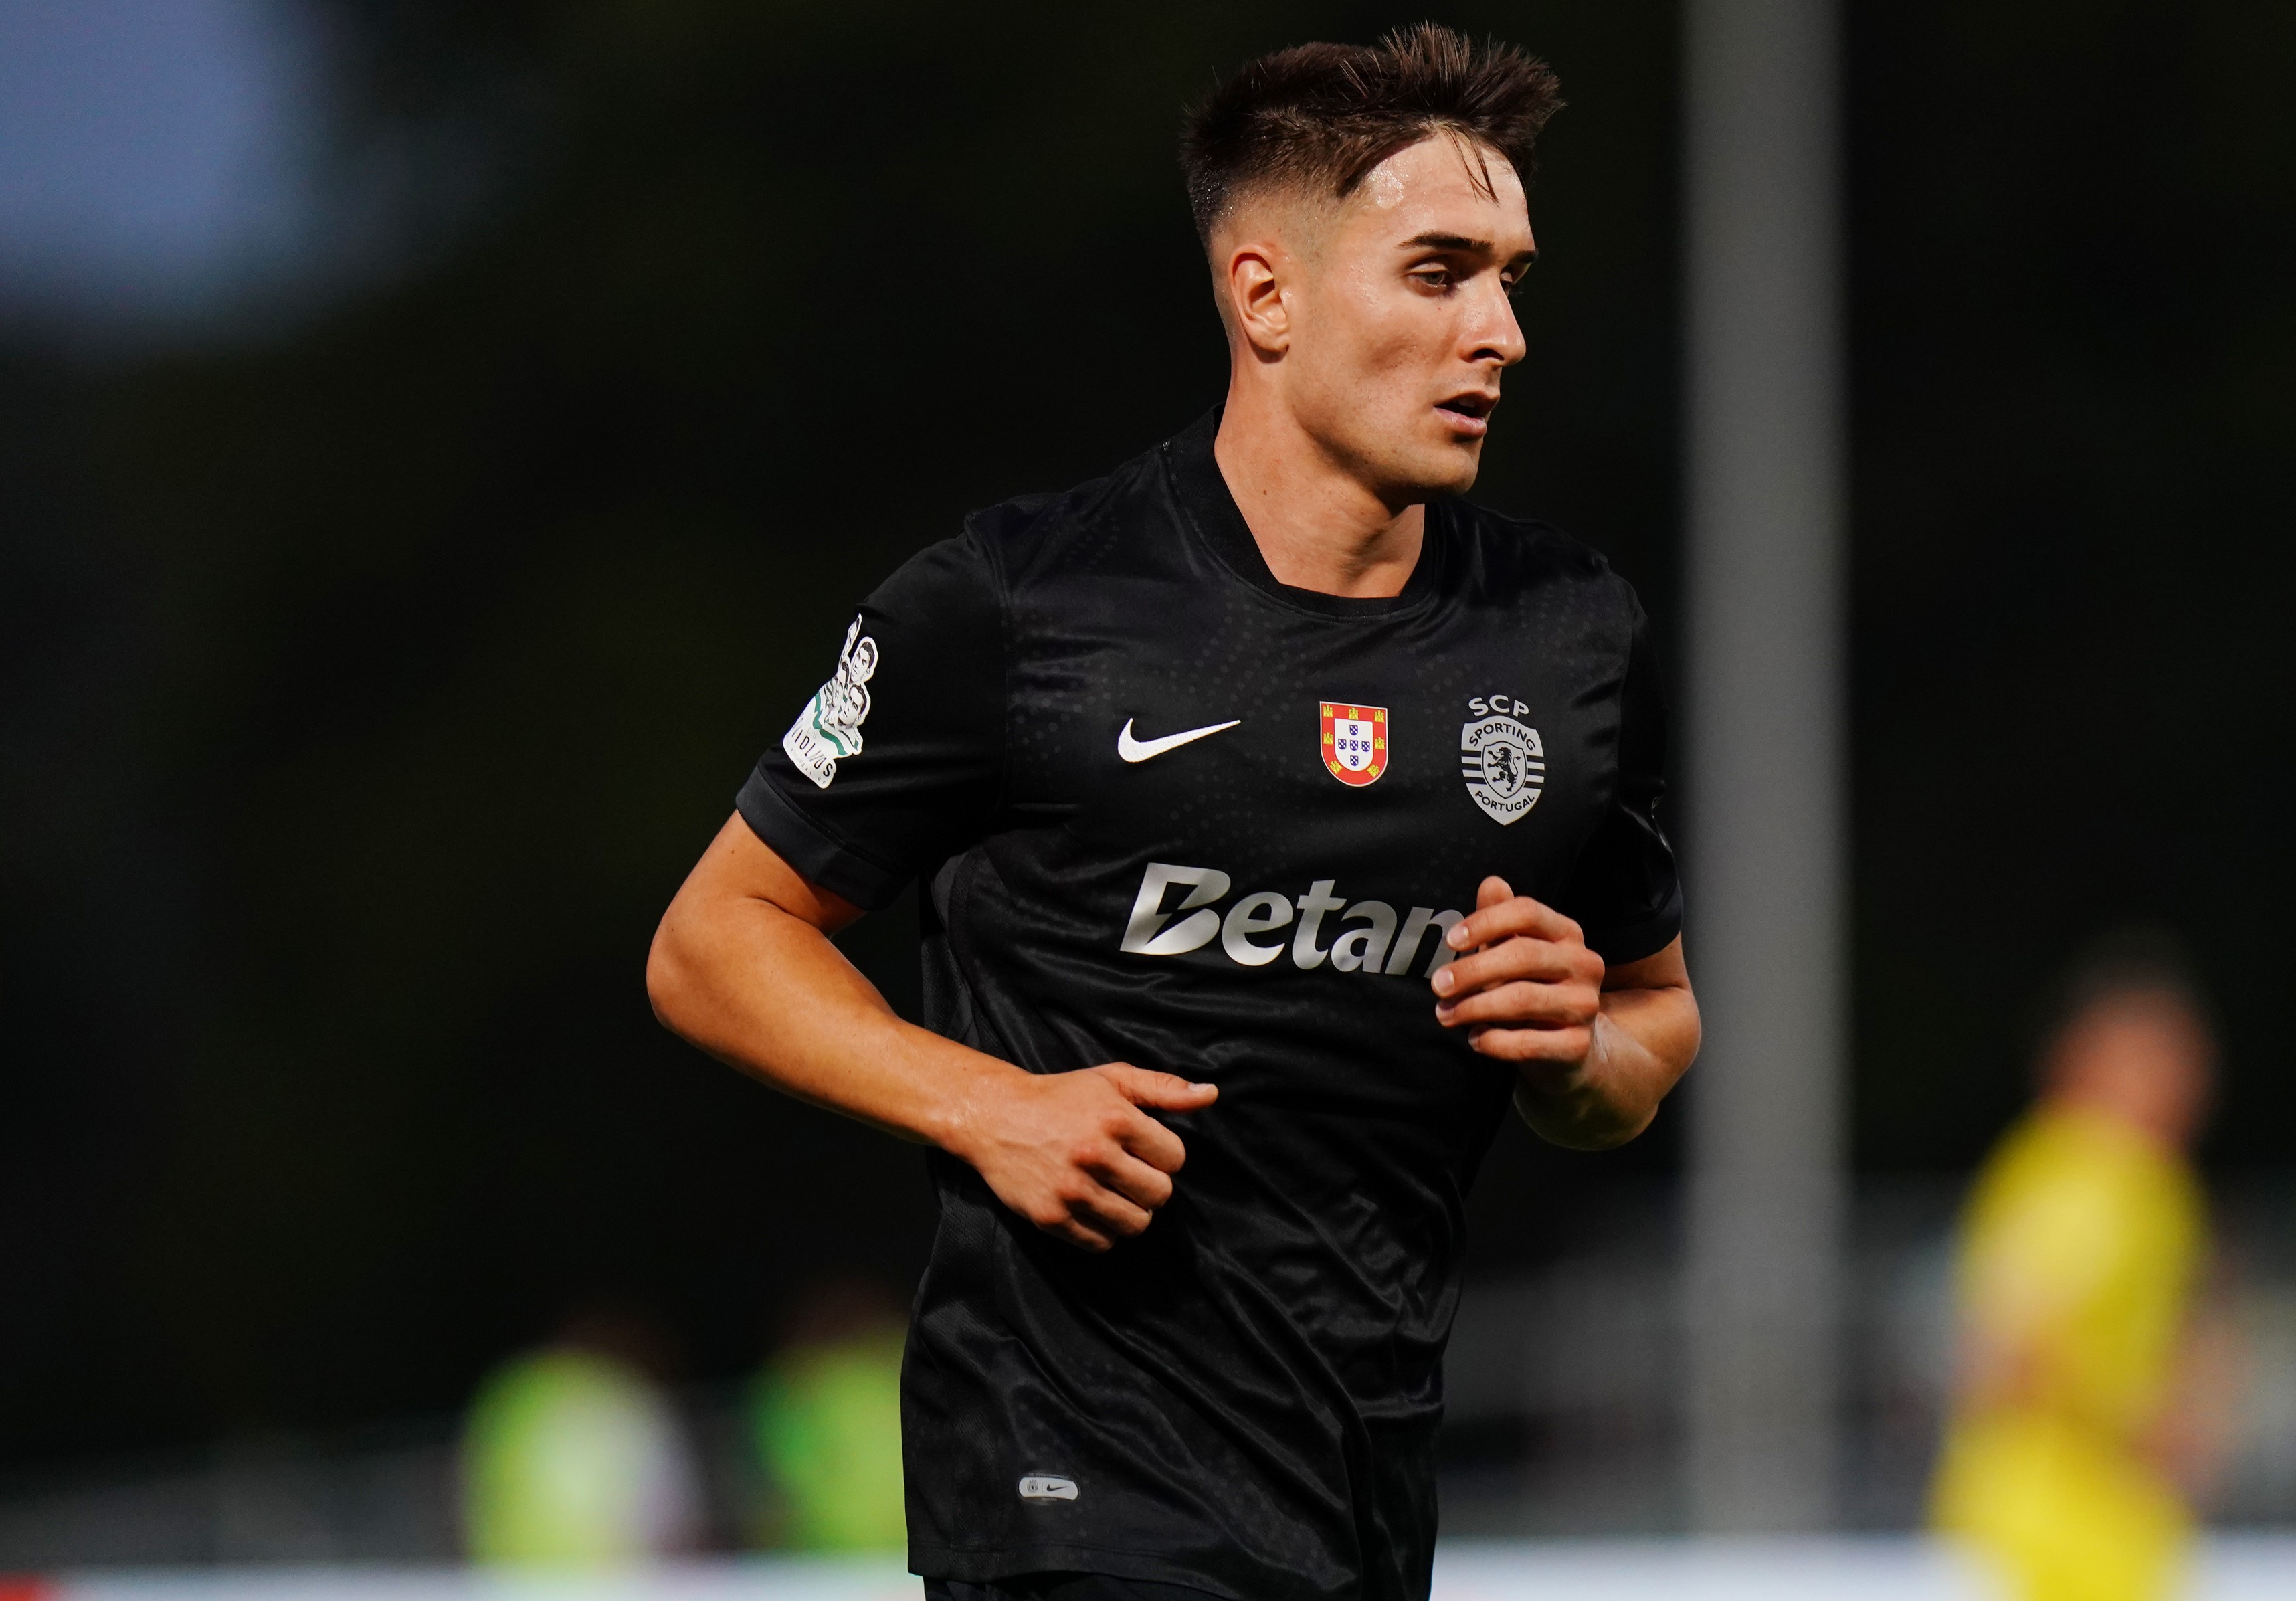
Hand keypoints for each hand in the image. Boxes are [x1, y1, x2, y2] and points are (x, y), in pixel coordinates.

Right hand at [948, 1063, 1217, 1252]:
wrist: (995, 1116)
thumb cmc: (1061, 1097)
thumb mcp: (1113, 1080)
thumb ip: (1163, 1089)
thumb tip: (1211, 1095)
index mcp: (1115, 1118)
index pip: (1175, 1158)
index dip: (1164, 1155)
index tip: (1143, 1149)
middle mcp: (1094, 1155)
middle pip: (1160, 1195)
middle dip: (1150, 1185)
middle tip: (1129, 1173)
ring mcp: (1071, 1190)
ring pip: (1136, 1224)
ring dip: (1131, 1211)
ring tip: (1114, 1192)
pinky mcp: (1051, 1217)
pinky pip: (1102, 1243)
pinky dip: (1104, 1231)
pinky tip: (1092, 1207)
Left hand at [1430, 876, 1604, 1070]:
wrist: (1571, 1046)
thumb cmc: (1533, 987)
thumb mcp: (1515, 949)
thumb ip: (1501, 918)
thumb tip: (1491, 883)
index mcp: (1567, 933)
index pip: (1527, 912)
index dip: (1486, 921)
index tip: (1450, 940)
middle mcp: (1584, 964)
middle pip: (1523, 956)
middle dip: (1472, 971)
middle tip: (1437, 986)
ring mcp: (1585, 1005)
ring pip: (1523, 1000)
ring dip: (1475, 1008)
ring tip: (1445, 1014)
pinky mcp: (1578, 1045)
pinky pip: (1529, 1043)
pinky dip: (1494, 1041)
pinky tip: (1474, 1039)